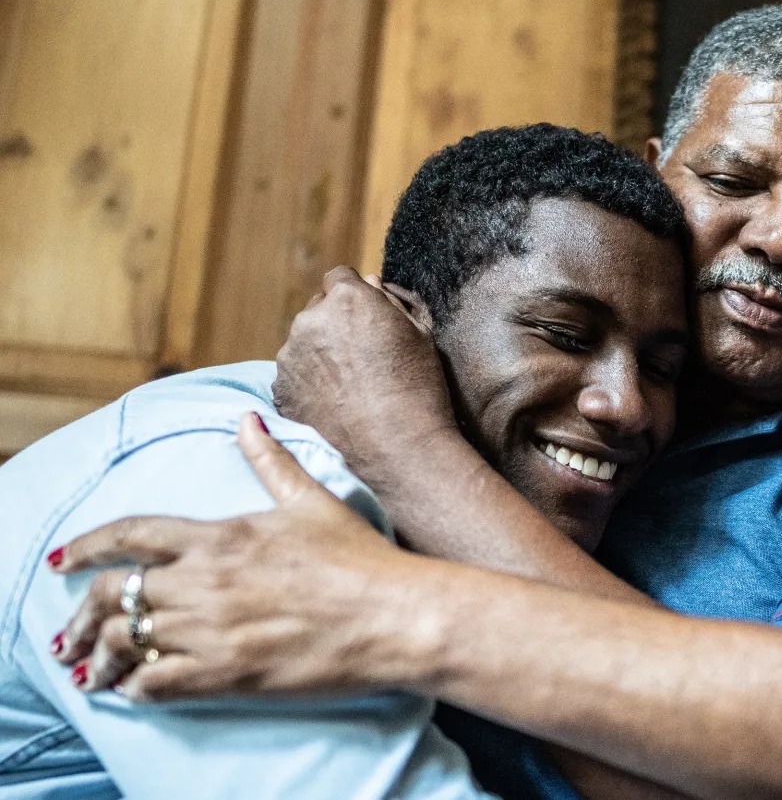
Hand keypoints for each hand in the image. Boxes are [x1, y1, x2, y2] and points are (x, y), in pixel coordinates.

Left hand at [50, 413, 427, 700]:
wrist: (394, 616)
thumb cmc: (360, 558)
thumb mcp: (312, 501)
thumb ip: (271, 462)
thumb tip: (246, 417)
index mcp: (220, 536)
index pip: (130, 535)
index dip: (86, 546)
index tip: (62, 559)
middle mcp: (205, 581)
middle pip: (114, 595)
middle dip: (82, 614)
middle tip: (71, 631)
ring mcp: (212, 630)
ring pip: (126, 643)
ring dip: (100, 656)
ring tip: (91, 668)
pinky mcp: (226, 674)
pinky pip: (154, 684)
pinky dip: (134, 688)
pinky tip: (132, 689)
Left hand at [273, 266, 455, 485]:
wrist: (399, 450)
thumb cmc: (419, 389)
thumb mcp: (421, 334)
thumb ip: (393, 300)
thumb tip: (370, 283)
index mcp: (347, 299)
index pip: (340, 277)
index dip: (356, 297)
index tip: (367, 317)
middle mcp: (309, 321)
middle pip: (318, 310)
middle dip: (335, 324)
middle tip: (362, 356)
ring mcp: (289, 358)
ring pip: (303, 345)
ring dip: (319, 355)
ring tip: (351, 387)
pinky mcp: (281, 391)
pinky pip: (294, 377)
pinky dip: (309, 384)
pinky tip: (337, 404)